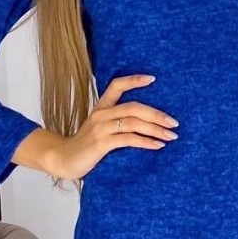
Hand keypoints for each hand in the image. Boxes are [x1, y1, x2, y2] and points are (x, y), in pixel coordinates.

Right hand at [46, 74, 178, 180]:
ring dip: (156, 129)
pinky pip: (128, 139)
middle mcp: (101, 114)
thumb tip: (144, 125)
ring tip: (170, 136)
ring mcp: (100, 128)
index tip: (153, 79)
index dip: (134, 80)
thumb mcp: (99, 129)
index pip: (116, 85)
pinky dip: (146, 142)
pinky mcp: (101, 143)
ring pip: (133, 122)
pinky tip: (157, 145)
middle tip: (174, 122)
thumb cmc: (85, 146)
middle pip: (134, 106)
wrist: (63, 159)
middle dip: (157, 114)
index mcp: (101, 107)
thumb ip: (116, 123)